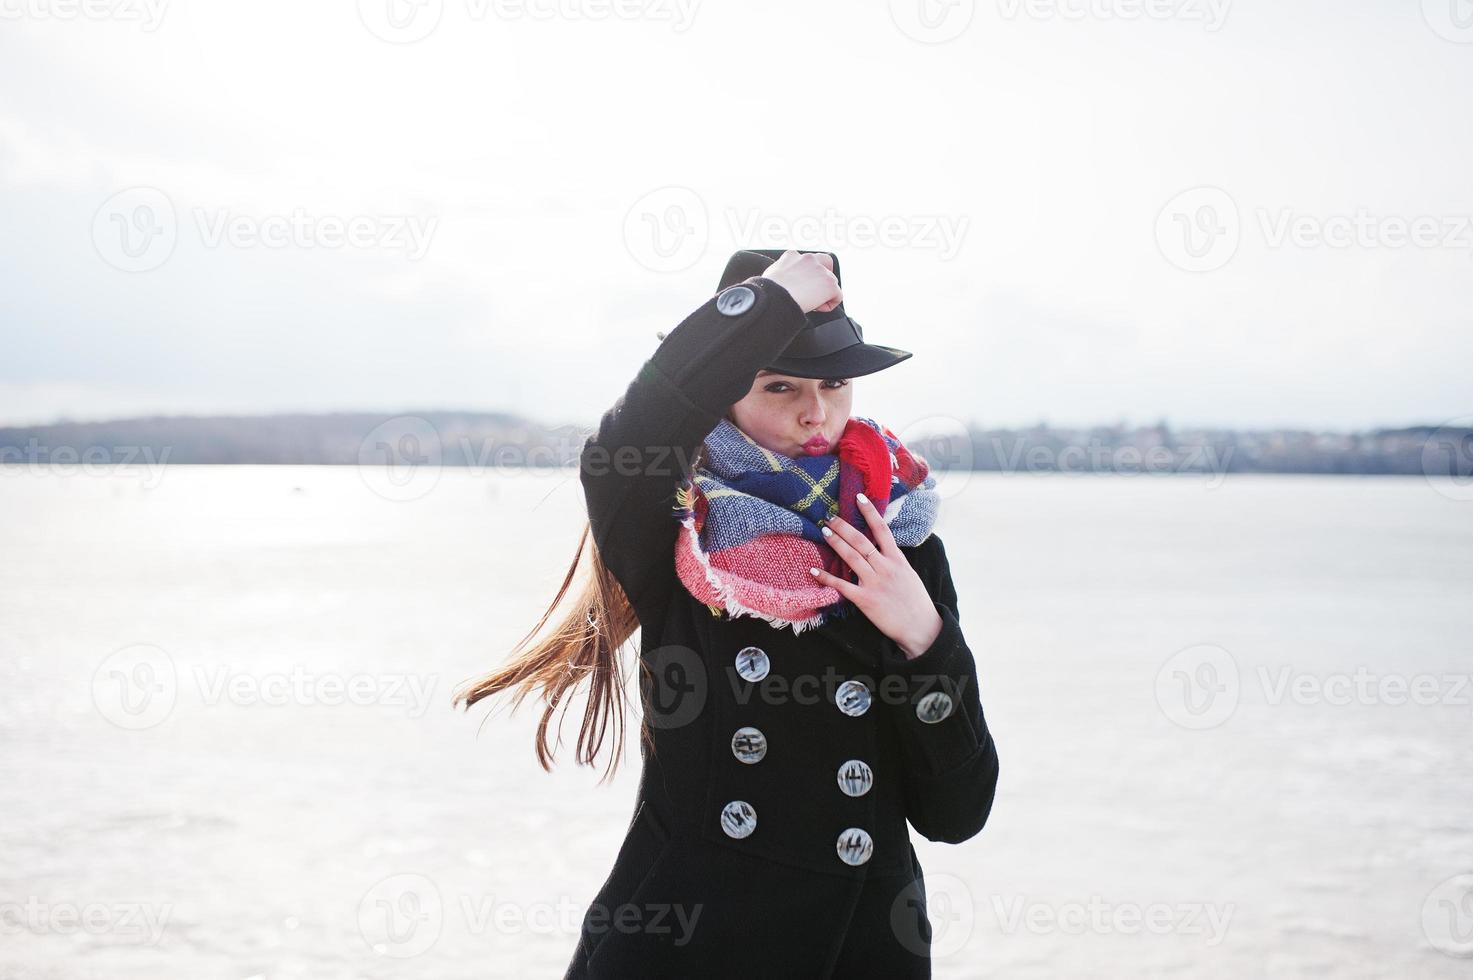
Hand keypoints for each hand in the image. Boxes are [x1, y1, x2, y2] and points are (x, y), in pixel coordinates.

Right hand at [757, 250, 842, 313]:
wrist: (774, 297)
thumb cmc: (767, 292)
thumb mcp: (770, 275)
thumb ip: (781, 272)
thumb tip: (781, 280)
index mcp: (792, 255)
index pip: (807, 260)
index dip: (807, 274)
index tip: (800, 286)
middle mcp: (809, 259)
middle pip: (825, 265)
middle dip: (821, 278)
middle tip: (811, 293)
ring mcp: (821, 271)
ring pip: (831, 282)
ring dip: (823, 293)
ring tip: (810, 303)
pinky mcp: (830, 284)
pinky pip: (837, 296)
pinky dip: (829, 304)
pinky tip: (816, 308)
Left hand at [808, 494, 942, 658]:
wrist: (921, 628)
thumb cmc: (916, 602)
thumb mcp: (909, 575)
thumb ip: (894, 561)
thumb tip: (881, 548)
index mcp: (897, 560)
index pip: (882, 530)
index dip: (870, 513)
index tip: (859, 498)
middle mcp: (885, 568)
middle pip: (861, 541)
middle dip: (844, 527)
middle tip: (830, 516)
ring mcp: (875, 583)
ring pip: (851, 557)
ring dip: (836, 543)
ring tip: (824, 531)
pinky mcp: (865, 600)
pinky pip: (842, 586)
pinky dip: (827, 578)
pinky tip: (814, 570)